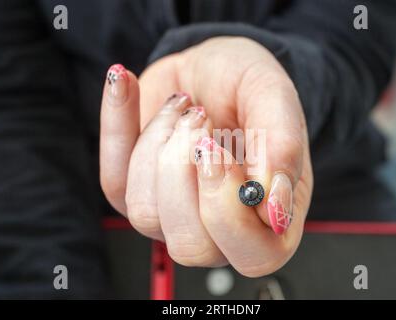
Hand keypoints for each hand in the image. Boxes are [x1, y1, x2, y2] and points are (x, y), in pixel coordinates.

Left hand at [100, 37, 312, 276]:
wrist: (211, 67)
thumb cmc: (247, 86)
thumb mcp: (272, 95)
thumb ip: (282, 145)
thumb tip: (272, 201)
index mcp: (268, 215)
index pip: (256, 256)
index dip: (230, 211)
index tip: (221, 149)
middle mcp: (219, 227)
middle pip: (190, 246)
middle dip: (185, 173)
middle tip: (203, 122)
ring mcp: (171, 215)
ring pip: (146, 215)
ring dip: (159, 145)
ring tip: (185, 108)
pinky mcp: (135, 192)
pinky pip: (112, 180)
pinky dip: (117, 125)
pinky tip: (126, 85)